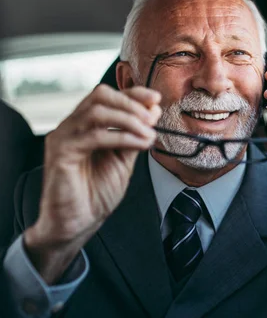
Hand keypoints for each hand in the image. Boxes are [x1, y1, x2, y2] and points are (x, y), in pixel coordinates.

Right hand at [24, 84, 160, 282]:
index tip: (155, 98)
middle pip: (100, 96)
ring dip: (128, 119)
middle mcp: (71, 126)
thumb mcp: (124, 160)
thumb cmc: (95, 195)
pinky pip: (94, 135)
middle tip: (151, 119)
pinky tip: (137, 144)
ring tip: (147, 134)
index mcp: (85, 125)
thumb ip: (135, 135)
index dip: (133, 93)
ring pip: (96, 111)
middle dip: (131, 103)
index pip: (108, 96)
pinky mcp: (61, 152)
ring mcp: (63, 137)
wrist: (78, 224)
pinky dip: (121, 136)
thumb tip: (153, 111)